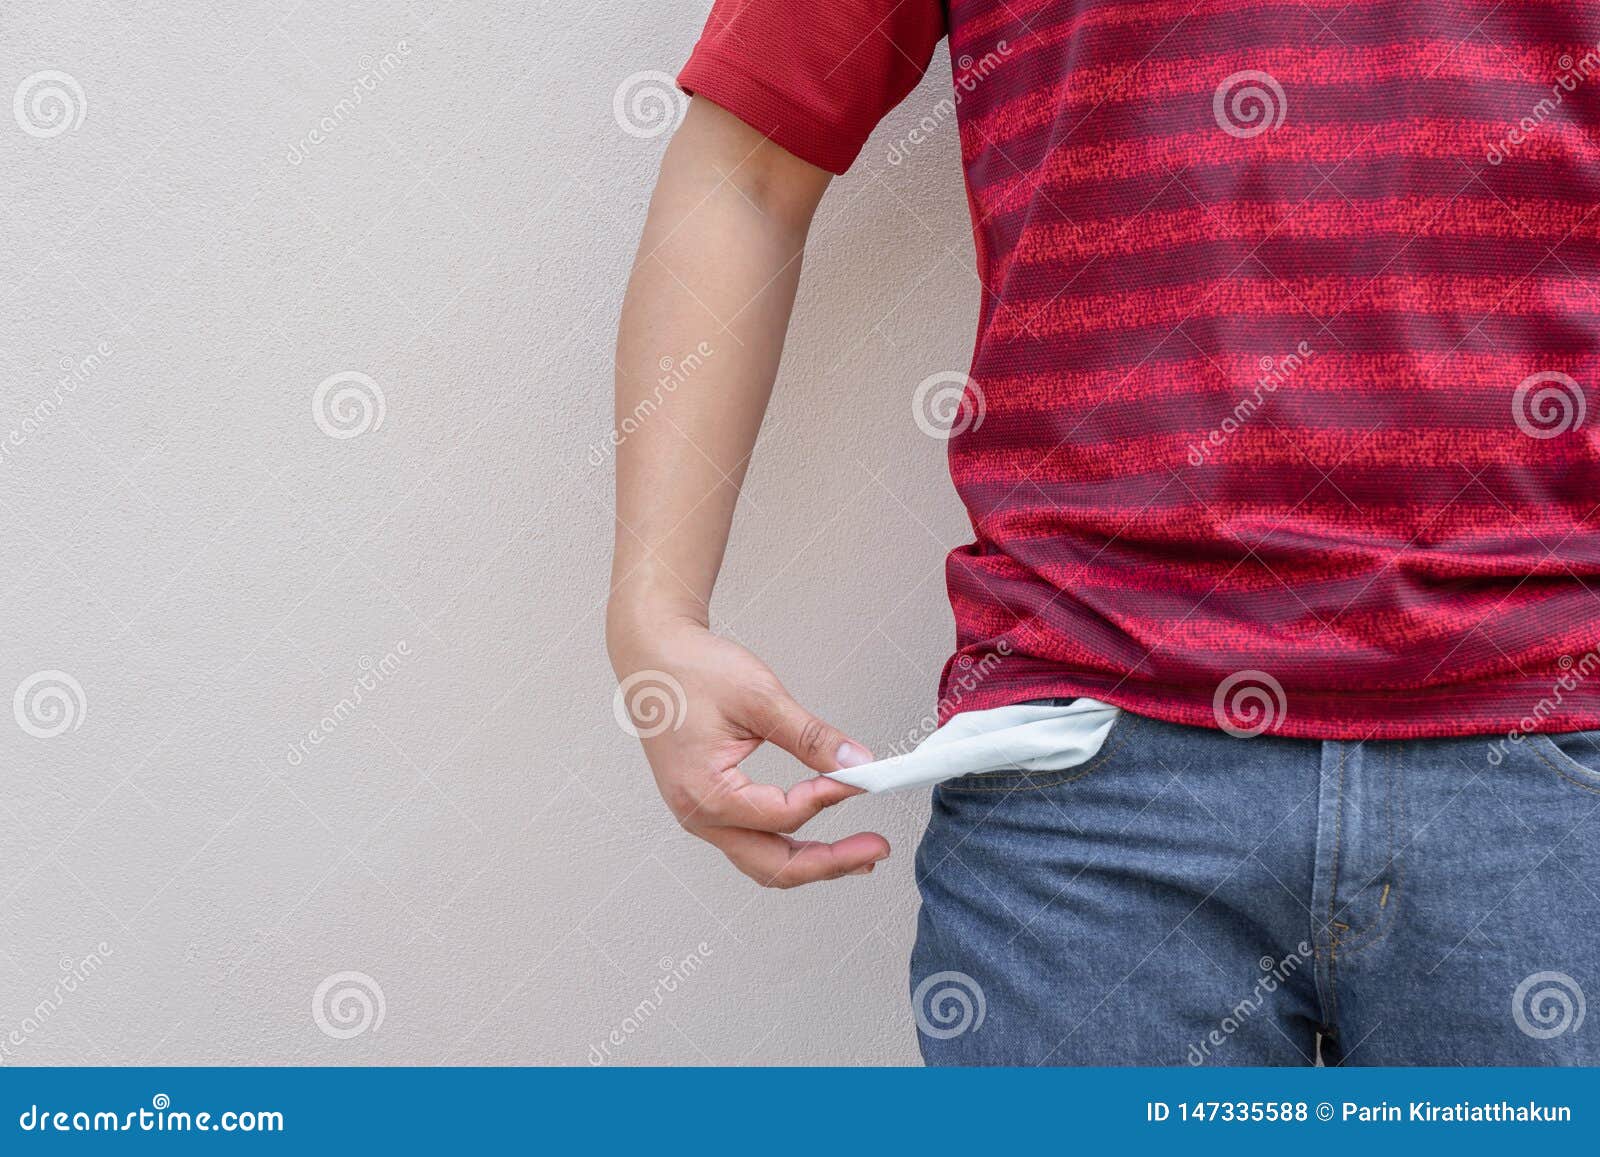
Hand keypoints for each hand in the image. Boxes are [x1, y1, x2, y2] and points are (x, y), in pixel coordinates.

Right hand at [608, 610, 888, 887]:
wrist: (651, 656)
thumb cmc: (691, 671)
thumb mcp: (759, 697)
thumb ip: (811, 736)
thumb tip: (857, 764)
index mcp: (705, 791)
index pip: (782, 814)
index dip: (829, 798)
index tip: (861, 779)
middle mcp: (698, 816)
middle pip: (773, 866)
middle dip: (830, 863)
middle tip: (876, 848)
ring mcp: (700, 816)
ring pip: (763, 862)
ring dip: (812, 862)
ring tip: (859, 853)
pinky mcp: (708, 807)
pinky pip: (752, 843)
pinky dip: (789, 845)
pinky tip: (819, 837)